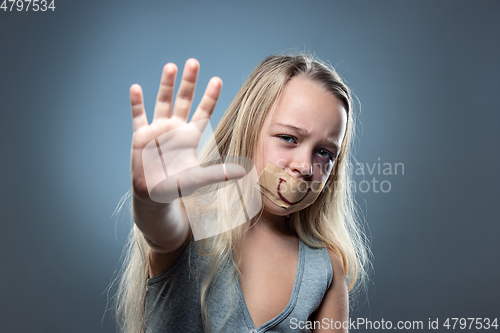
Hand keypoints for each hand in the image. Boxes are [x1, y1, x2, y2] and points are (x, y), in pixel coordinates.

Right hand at [129, 59, 244, 204]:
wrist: (154, 195)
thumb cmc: (178, 186)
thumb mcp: (199, 179)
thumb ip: (218, 173)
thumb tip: (243, 172)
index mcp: (190, 136)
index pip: (203, 111)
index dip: (210, 96)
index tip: (217, 80)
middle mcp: (175, 128)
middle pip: (184, 100)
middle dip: (189, 82)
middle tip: (194, 63)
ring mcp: (158, 130)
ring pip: (163, 102)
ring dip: (166, 85)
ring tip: (171, 66)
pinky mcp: (141, 136)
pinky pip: (138, 116)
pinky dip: (137, 103)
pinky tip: (136, 88)